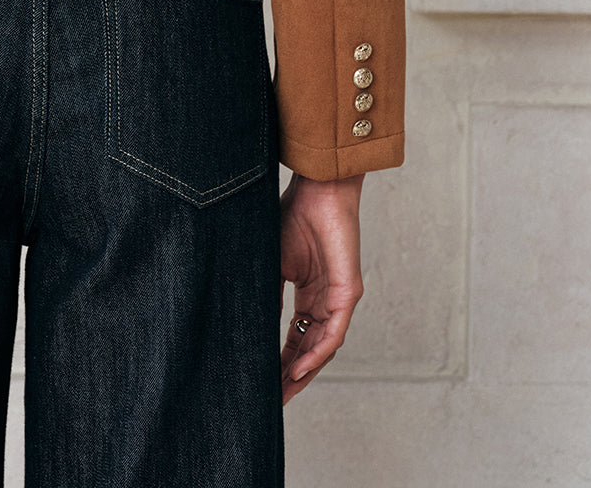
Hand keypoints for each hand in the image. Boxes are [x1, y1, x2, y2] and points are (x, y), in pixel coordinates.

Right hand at [278, 171, 364, 402]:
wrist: (317, 189)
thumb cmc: (294, 215)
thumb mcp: (271, 261)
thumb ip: (264, 292)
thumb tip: (240, 321)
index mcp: (307, 293)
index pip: (294, 337)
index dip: (280, 361)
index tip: (262, 382)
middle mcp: (326, 301)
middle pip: (309, 349)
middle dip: (291, 376)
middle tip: (272, 400)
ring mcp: (339, 299)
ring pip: (323, 347)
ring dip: (303, 372)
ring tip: (283, 392)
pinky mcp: (349, 292)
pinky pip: (334, 332)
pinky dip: (317, 352)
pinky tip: (300, 368)